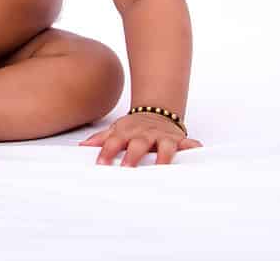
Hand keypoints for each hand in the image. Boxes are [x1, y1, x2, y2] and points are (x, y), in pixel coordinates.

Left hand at [79, 112, 202, 165]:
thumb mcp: (116, 129)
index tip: (101, 164)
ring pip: (164, 145)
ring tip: (161, 168)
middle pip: (139, 144)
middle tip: (126, 168)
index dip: (107, 151)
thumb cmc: (134, 126)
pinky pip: (188, 143)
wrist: (156, 111)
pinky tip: (197, 152)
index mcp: (127, 132)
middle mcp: (145, 133)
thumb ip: (101, 139)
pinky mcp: (178, 139)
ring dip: (162, 156)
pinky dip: (194, 147)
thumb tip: (82, 147)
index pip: (115, 141)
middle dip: (133, 155)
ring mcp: (162, 135)